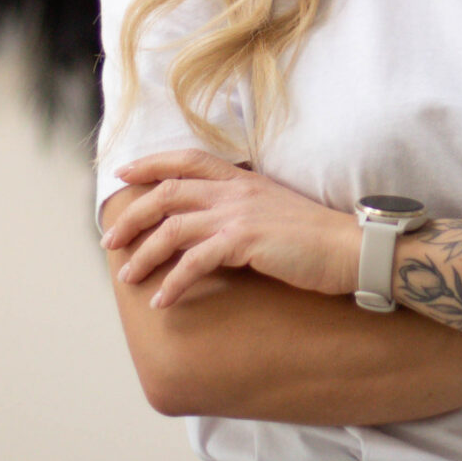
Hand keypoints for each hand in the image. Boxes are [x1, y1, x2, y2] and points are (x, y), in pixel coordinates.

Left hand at [105, 151, 358, 308]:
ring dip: (143, 253)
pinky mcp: (245, 242)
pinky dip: (173, 282)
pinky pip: (194, 262)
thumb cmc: (317, 237)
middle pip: (167, 193)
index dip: (151, 163)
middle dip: (132, 216)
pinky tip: (162, 300)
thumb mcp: (275, 209)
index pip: (187, 160)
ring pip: (172, 228)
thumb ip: (244, 208)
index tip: (123, 174)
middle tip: (110, 240)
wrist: (351, 248)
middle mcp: (235, 191)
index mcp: (242, 179)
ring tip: (127, 275)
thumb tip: (216, 226)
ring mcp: (239, 214)